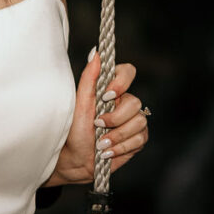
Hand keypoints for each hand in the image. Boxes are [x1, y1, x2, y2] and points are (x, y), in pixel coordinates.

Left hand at [52, 47, 149, 184]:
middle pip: (135, 102)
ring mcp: (133, 121)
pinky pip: (140, 139)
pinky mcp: (137, 139)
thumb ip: (89, 77)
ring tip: (101, 143)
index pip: (128, 72)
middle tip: (98, 125)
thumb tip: (95, 52)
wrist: (75, 160)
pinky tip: (107, 151)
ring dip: (117, 135)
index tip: (107, 95)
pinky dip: (121, 147)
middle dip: (115, 118)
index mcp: (110, 90)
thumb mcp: (80, 103)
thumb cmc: (74, 132)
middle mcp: (124, 103)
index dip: (121, 82)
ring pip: (139, 122)